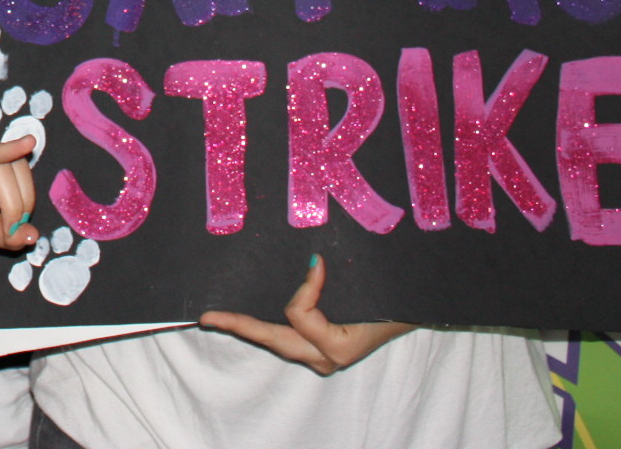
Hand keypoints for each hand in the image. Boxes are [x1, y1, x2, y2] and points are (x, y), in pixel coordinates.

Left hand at [198, 255, 413, 374]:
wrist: (414, 311)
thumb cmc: (394, 298)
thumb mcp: (367, 289)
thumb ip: (334, 282)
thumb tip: (312, 261)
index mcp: (338, 347)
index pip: (300, 315)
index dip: (305, 287)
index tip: (317, 262)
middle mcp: (326, 358)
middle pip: (274, 339)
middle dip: (239, 325)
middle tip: (207, 316)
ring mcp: (322, 359)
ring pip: (278, 342)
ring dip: (251, 327)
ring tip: (219, 317)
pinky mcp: (320, 352)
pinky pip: (288, 338)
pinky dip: (269, 326)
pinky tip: (249, 316)